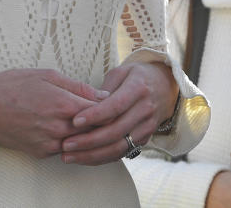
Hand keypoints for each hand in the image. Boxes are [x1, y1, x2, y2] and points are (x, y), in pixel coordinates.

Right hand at [0, 69, 106, 157]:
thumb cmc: (13, 85)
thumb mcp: (47, 75)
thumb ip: (77, 87)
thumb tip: (103, 95)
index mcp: (63, 105)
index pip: (101, 113)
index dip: (110, 108)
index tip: (113, 103)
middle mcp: (58, 128)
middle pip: (94, 131)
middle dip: (101, 123)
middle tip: (105, 114)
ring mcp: (49, 144)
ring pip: (79, 143)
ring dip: (85, 134)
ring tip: (83, 120)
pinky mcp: (40, 153)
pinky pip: (63, 149)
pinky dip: (69, 140)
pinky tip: (65, 128)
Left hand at [60, 61, 176, 164]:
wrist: (165, 86)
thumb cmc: (136, 76)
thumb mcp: (121, 72)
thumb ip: (104, 89)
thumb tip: (86, 105)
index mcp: (138, 89)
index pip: (115, 106)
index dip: (94, 115)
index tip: (74, 121)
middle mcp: (145, 110)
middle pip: (116, 131)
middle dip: (88, 140)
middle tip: (66, 144)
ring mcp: (147, 127)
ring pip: (119, 147)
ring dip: (92, 155)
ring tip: (69, 156)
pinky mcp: (145, 139)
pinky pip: (122, 152)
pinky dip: (102, 158)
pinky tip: (83, 158)